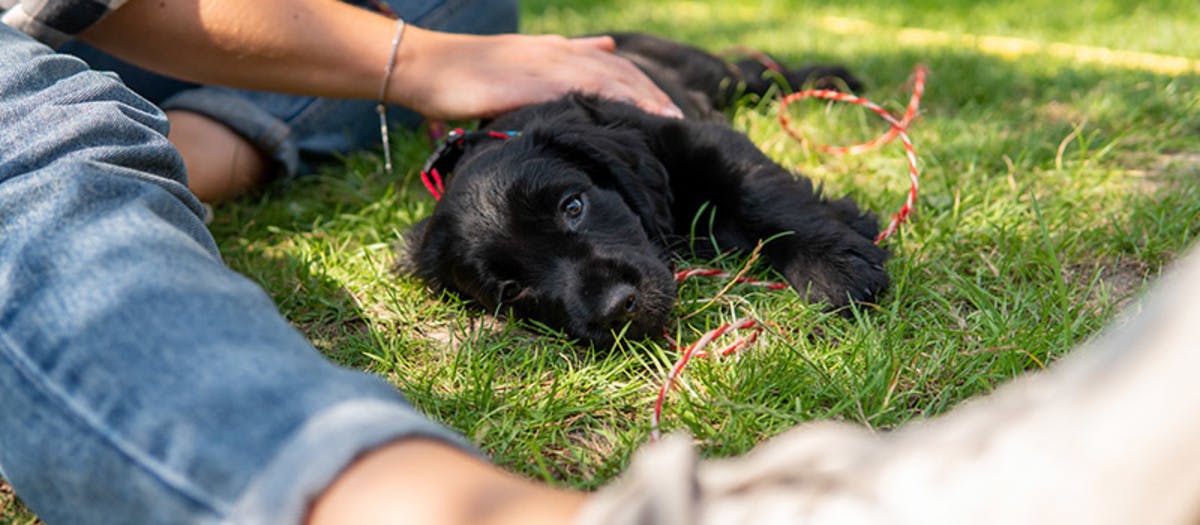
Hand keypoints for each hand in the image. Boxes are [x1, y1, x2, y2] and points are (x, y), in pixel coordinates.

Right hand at [391, 27, 683, 119]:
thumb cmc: (466, 73)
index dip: (642, 86)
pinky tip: (626, 116)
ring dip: (640, 99)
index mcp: (556, 51)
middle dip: (651, 95)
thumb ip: (561, 61)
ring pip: (607, 77)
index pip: (612, 66)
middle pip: (619, 71)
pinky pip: (579, 88)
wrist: (426, 66)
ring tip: (665, 122)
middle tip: (678, 121)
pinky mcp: (532, 80)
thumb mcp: (521, 64)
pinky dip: (606, 100)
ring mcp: (546, 64)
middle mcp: (557, 53)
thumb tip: (604, 51)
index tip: (666, 110)